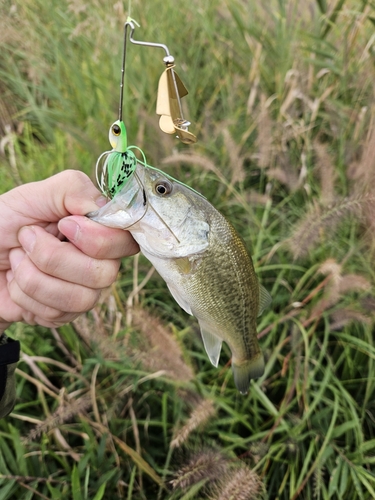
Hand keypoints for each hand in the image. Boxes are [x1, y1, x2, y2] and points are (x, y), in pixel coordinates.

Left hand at [0, 170, 138, 331]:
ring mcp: (85, 291)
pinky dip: (25, 292)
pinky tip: (17, 280)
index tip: (64, 224)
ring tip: (18, 259)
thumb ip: (74, 190)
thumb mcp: (37, 194)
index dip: (97, 239)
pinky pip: (56, 312)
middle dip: (53, 256)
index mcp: (101, 230)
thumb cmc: (7, 222)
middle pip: (105, 274)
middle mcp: (101, 262)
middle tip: (28, 238)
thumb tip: (104, 208)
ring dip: (34, 276)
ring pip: (80, 297)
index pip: (126, 242)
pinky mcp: (64, 314)